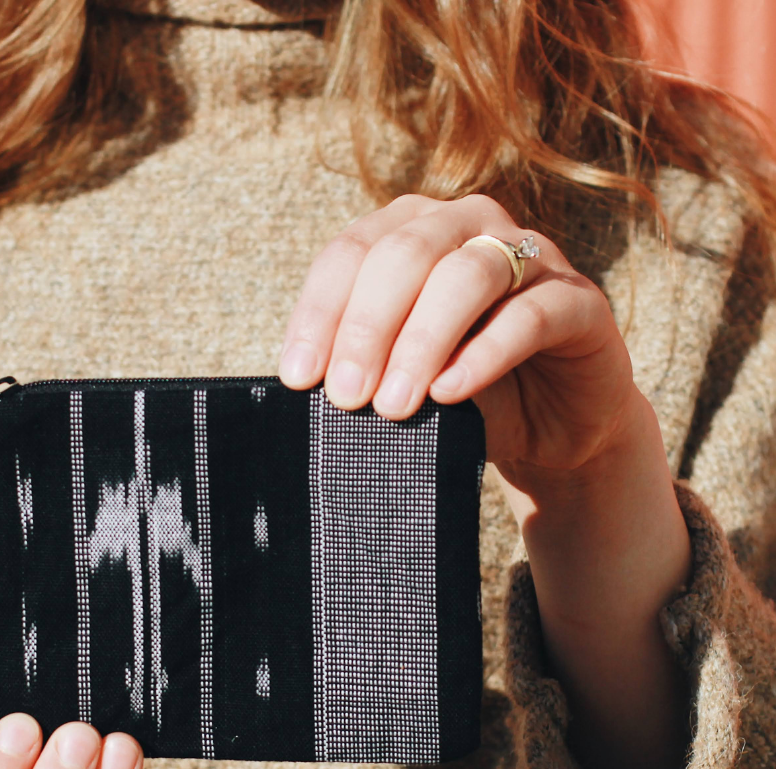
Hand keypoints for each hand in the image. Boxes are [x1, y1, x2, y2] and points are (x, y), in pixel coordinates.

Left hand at [276, 192, 634, 481]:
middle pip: (405, 254)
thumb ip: (361, 366)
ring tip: (393, 405)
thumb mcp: (399, 377)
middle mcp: (469, 226)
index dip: (320, 314)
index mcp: (412, 232)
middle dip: (366, 328)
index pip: (350, 254)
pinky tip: (450, 392)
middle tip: (346, 397)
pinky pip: (530, 315)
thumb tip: (307, 382)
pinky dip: (484, 354)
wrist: (550, 432)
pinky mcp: (579, 301)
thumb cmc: (461, 396)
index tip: (299, 378)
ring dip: (421, 341)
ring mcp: (531, 257)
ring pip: (466, 275)